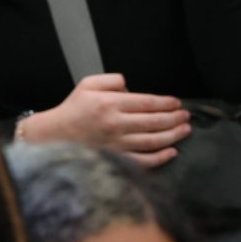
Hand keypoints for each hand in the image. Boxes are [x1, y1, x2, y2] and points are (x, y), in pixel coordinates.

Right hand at [23, 73, 191, 167]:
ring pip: (152, 141)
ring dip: (173, 136)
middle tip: (186, 116)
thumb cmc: (72, 109)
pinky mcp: (115, 159)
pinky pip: (142, 161)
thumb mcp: (88, 84)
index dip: (166, 103)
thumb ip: (112, 80)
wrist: (54, 135)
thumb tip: (132, 89)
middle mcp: (116, 124)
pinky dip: (159, 158)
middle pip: (154, 122)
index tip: (177, 103)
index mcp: (110, 104)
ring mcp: (116, 144)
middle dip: (174, 118)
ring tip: (185, 130)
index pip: (147, 103)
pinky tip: (172, 152)